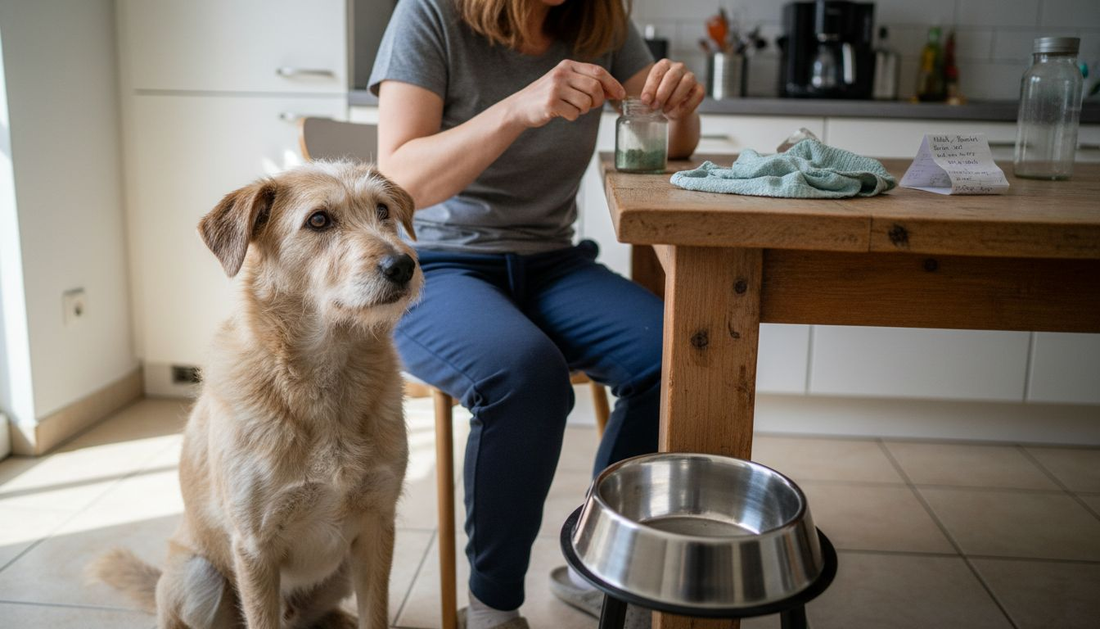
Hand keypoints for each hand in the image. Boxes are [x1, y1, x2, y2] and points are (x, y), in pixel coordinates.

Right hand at [506, 60, 625, 127]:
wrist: (521, 107)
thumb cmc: (547, 95)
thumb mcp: (566, 81)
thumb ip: (586, 82)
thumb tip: (614, 91)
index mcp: (567, 65)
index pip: (598, 71)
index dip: (613, 84)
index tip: (621, 94)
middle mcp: (561, 73)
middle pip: (595, 88)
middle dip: (598, 101)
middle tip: (592, 106)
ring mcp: (555, 88)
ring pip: (586, 103)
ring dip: (584, 110)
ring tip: (572, 108)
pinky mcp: (550, 103)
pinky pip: (574, 114)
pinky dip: (572, 117)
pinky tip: (562, 113)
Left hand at [640, 59, 704, 119]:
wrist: (673, 109)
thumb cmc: (659, 99)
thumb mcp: (650, 98)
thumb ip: (647, 98)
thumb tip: (645, 103)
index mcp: (664, 65)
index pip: (658, 72)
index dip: (650, 87)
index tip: (645, 101)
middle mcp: (678, 68)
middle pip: (672, 76)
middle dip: (662, 93)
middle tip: (655, 106)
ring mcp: (691, 77)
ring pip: (687, 82)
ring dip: (675, 98)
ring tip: (665, 110)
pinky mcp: (699, 89)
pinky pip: (698, 94)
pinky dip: (687, 105)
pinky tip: (678, 113)